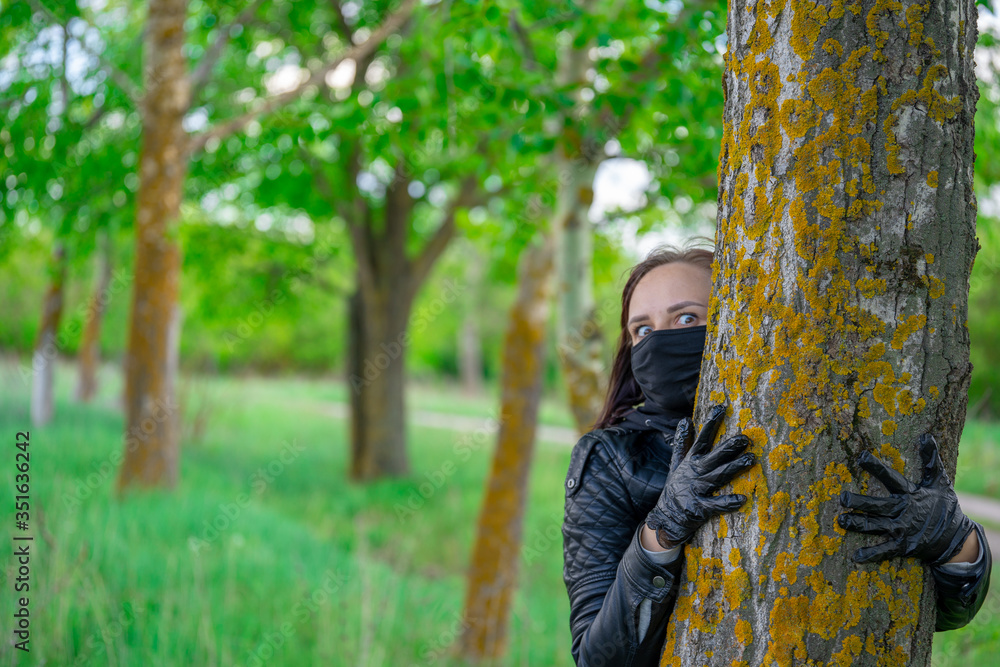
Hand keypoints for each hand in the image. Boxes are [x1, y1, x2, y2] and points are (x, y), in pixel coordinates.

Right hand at [645, 404, 755, 548]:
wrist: (666, 517)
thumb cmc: (676, 488)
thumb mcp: (676, 464)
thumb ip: (682, 443)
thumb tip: (685, 421)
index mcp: (690, 462)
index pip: (701, 440)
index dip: (710, 424)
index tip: (720, 409)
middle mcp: (694, 473)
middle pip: (714, 457)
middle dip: (728, 447)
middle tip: (744, 438)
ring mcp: (697, 490)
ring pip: (718, 476)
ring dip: (734, 468)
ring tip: (751, 459)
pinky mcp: (699, 508)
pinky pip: (716, 504)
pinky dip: (727, 502)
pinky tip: (742, 499)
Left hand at [838, 434, 974, 564]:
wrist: (956, 538)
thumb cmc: (944, 505)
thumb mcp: (939, 482)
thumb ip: (931, 460)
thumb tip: (927, 435)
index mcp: (911, 494)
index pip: (891, 477)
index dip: (876, 467)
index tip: (861, 456)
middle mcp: (904, 511)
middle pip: (878, 506)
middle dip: (859, 502)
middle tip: (842, 498)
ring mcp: (902, 530)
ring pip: (875, 526)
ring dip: (857, 524)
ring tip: (841, 521)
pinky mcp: (903, 546)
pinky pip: (884, 551)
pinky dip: (871, 554)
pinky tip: (856, 556)